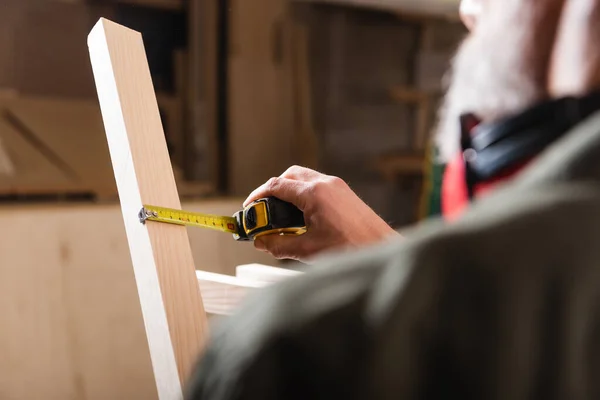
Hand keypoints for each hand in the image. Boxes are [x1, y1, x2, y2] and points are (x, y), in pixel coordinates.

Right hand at [243, 166, 398, 261]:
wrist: (383, 249)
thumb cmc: (352, 248)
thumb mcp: (308, 250)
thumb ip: (279, 245)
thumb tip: (262, 242)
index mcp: (314, 193)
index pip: (276, 186)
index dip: (257, 196)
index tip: (248, 209)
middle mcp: (326, 183)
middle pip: (289, 176)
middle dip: (272, 190)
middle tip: (262, 211)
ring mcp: (337, 186)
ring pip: (304, 178)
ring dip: (288, 191)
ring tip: (280, 215)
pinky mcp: (345, 193)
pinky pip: (317, 185)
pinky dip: (303, 195)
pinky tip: (301, 216)